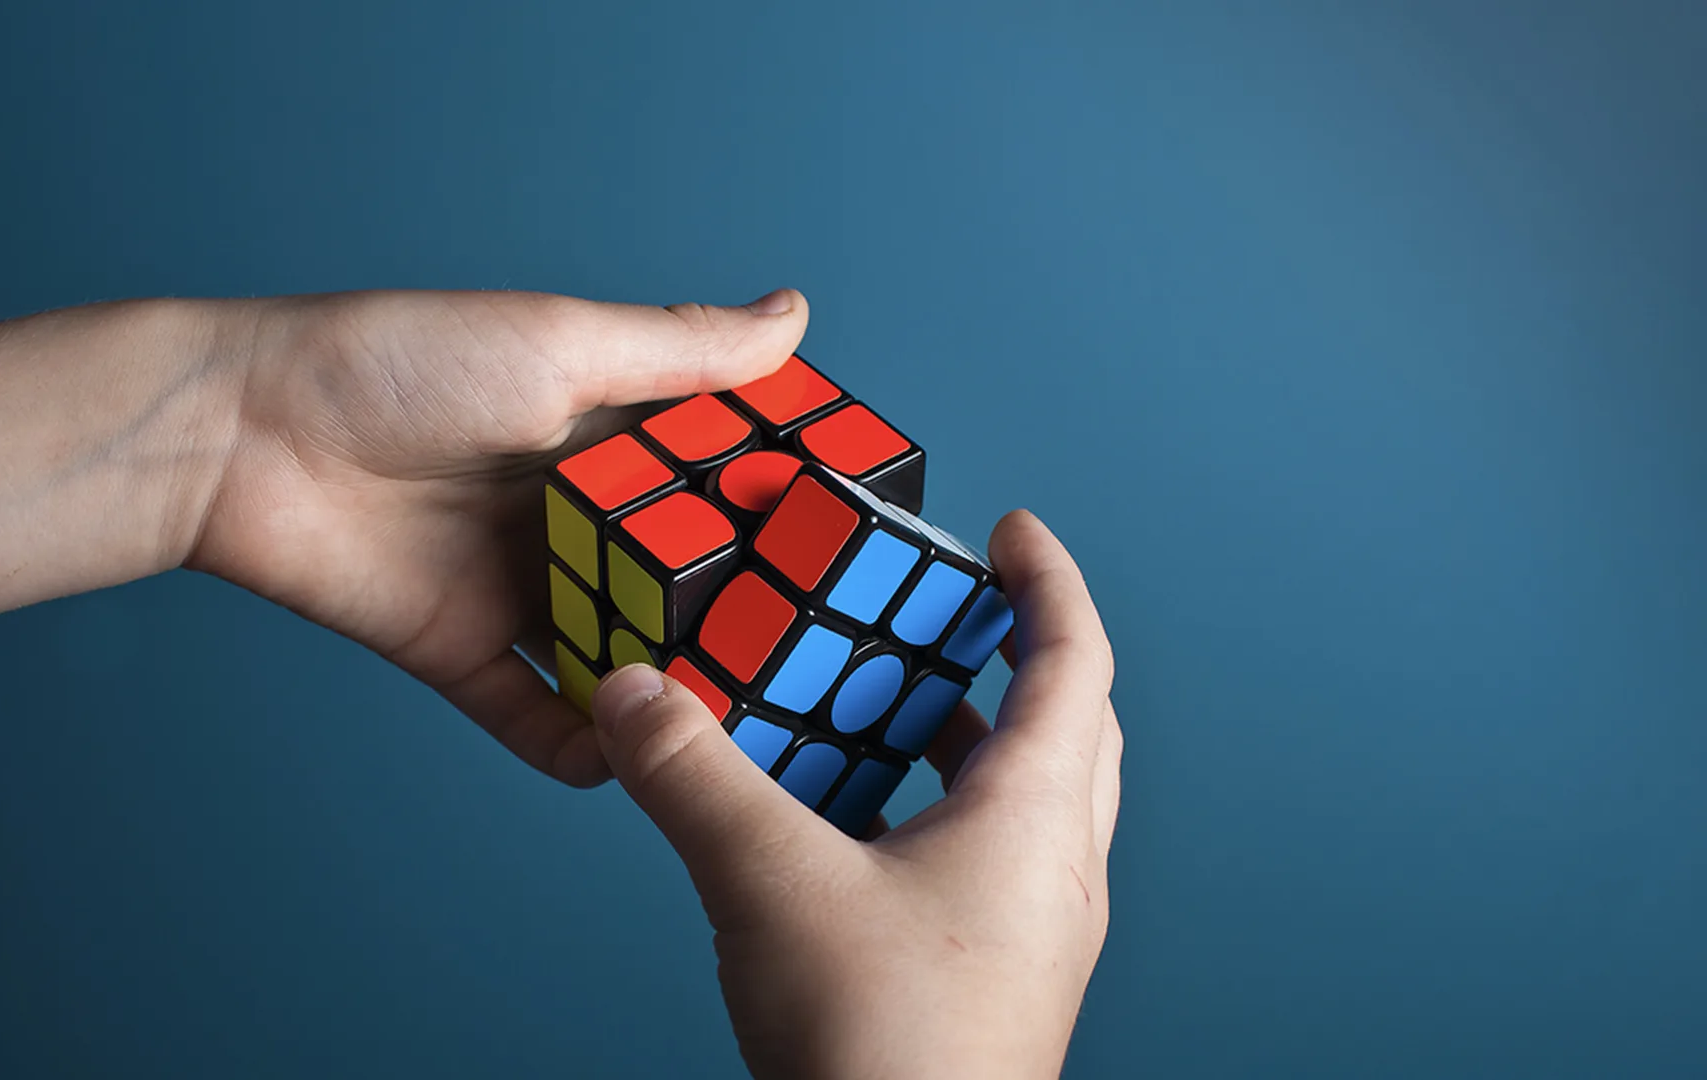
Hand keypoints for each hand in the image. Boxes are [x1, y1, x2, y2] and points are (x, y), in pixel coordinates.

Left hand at [188, 288, 809, 787]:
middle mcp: (570, 513)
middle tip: (810, 658)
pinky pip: (530, 714)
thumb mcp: (559, 343)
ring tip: (737, 727)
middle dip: (734, 616)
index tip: (851, 543)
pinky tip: (624, 765)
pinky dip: (576, 745)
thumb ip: (679, 353)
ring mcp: (516, 587)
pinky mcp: (459, 650)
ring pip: (616, 651)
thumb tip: (792, 316)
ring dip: (666, 688)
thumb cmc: (398, 362)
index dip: (777, 509)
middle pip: (674, 578)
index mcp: (600, 434)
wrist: (242, 433)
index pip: (711, 477)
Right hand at [590, 511, 1120, 1078]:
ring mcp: (1032, 936)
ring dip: (969, 738)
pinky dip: (932, 813)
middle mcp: (1054, 872)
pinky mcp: (993, 983)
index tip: (1016, 529)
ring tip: (889, 704)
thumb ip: (695, 778)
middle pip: (1068, 726)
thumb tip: (634, 694)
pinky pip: (981, 861)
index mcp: (1034, 821)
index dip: (1049, 580)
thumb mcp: (770, 885)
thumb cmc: (882, 1053)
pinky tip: (853, 828)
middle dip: (1016, 653)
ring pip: (1025, 800)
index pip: (1073, 660)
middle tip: (952, 609)